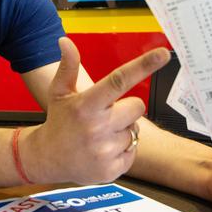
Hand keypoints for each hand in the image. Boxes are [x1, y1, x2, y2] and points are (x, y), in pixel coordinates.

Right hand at [23, 37, 169, 184]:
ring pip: (135, 130)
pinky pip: (133, 150)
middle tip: (107, 114)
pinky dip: (123, 149)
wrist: (48, 159)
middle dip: (127, 108)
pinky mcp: (112, 169)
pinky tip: (104, 149)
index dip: (143, 65)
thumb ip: (68, 66)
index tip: (162, 54)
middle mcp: (97, 127)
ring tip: (101, 134)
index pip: (119, 80)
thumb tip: (65, 41)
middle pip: (138, 106)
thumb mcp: (59, 92)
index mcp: (86, 105)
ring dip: (123, 130)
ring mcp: (105, 150)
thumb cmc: (59, 121)